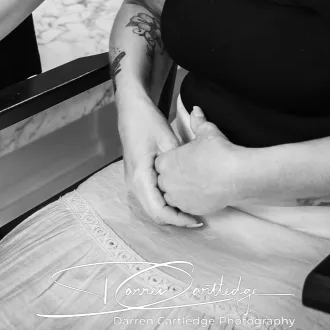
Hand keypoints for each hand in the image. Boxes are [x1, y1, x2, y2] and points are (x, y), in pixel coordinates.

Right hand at [118, 92, 202, 227]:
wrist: (131, 109)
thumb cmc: (147, 121)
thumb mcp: (167, 140)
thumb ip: (178, 163)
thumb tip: (194, 183)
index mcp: (140, 177)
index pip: (158, 211)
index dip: (178, 220)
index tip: (197, 220)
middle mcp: (133, 184)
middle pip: (155, 214)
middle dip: (176, 220)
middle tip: (198, 219)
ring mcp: (134, 182)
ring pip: (153, 208)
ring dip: (171, 212)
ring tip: (193, 210)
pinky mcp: (138, 177)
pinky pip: (152, 198)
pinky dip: (166, 203)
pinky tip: (181, 198)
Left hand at [154, 107, 241, 215]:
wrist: (236, 175)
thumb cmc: (219, 152)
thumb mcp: (207, 131)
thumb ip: (197, 121)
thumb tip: (195, 109)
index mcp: (167, 162)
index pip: (160, 162)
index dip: (171, 160)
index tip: (182, 158)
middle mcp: (168, 182)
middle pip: (163, 180)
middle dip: (173, 175)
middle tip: (189, 170)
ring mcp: (179, 198)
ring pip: (172, 195)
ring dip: (179, 190)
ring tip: (195, 182)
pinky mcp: (191, 210)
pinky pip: (184, 206)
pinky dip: (190, 200)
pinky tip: (202, 192)